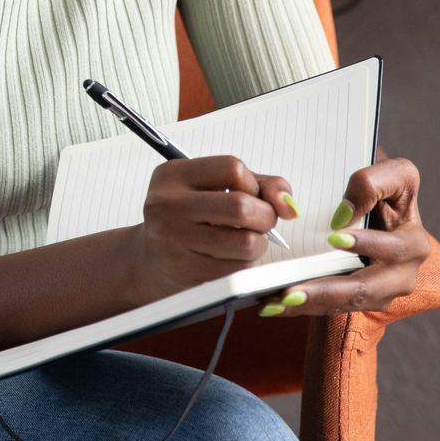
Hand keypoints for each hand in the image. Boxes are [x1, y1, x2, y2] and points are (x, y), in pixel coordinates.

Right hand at [125, 155, 297, 302]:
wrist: (149, 260)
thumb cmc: (190, 219)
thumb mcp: (214, 189)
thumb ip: (261, 186)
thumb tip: (290, 206)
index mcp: (172, 175)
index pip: (232, 168)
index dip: (252, 184)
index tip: (248, 195)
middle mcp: (167, 204)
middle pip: (241, 207)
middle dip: (264, 218)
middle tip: (259, 223)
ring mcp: (173, 240)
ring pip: (246, 243)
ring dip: (256, 245)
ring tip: (241, 242)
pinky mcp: (185, 272)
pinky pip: (237, 270)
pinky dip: (244, 266)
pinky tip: (228, 260)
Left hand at [260, 154, 429, 317]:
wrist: (378, 210)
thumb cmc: (383, 189)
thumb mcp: (391, 174)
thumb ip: (373, 182)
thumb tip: (344, 214)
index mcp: (413, 240)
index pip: (394, 245)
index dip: (367, 243)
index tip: (334, 237)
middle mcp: (404, 272)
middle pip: (367, 287)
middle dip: (329, 290)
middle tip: (293, 291)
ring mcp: (384, 290)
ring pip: (347, 302)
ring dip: (311, 304)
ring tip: (279, 302)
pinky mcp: (363, 299)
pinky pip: (334, 307)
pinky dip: (305, 307)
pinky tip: (276, 305)